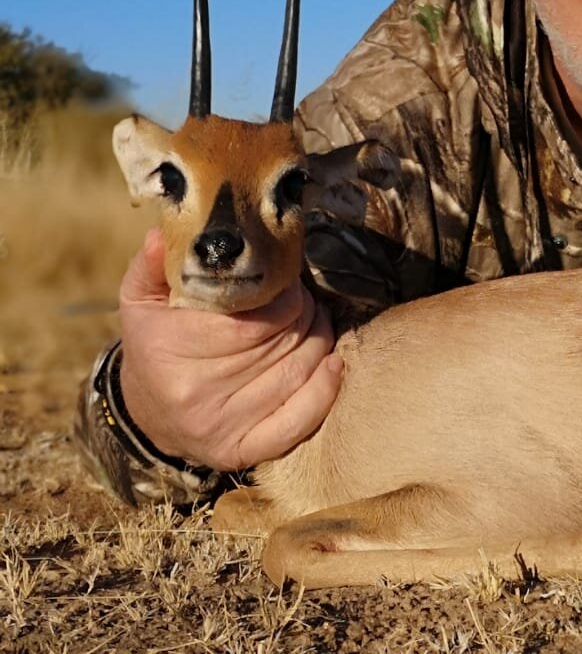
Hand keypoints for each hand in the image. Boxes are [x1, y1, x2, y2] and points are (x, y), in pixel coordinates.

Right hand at [117, 228, 343, 470]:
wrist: (149, 410)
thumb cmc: (157, 342)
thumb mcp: (144, 299)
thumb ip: (154, 264)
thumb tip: (164, 233)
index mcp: (170, 350)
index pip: (250, 318)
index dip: (279, 291)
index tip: (282, 276)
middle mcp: (196, 394)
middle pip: (281, 340)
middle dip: (301, 309)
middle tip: (300, 295)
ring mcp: (221, 427)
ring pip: (298, 370)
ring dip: (318, 337)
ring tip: (312, 319)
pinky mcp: (243, 451)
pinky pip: (299, 421)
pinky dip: (325, 390)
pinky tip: (334, 362)